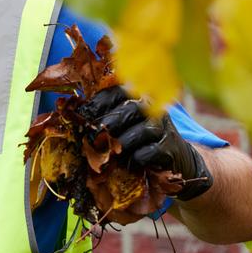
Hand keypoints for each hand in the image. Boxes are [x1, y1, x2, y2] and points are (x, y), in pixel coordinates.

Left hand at [81, 86, 212, 200]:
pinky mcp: (170, 148)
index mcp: (138, 97)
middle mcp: (154, 108)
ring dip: (122, 143)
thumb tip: (76, 119)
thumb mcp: (125, 125)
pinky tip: (131, 161)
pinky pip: (150, 151)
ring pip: (141, 131)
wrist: (175, 159)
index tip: (83, 116)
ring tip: (112, 152)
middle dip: (109, 123)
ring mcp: (164, 127)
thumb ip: (105, 119)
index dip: (98, 102)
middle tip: (94, 136)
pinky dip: (137, 157)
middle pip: (130, 108)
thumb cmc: (140, 141)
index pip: (118, 91)